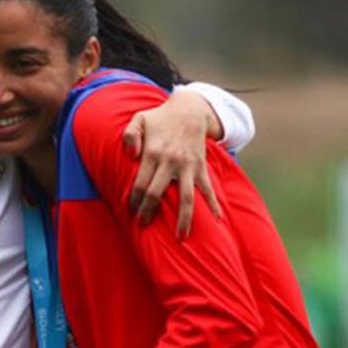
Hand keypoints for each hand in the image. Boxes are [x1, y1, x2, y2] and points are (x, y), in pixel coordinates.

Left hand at [123, 89, 221, 238]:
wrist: (190, 110)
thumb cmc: (159, 118)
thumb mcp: (139, 119)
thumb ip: (130, 135)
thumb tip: (130, 154)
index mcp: (152, 153)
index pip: (141, 184)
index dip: (135, 200)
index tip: (131, 211)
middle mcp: (170, 162)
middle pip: (158, 193)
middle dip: (149, 212)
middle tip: (143, 225)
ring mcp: (188, 166)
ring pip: (186, 197)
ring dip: (184, 218)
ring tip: (181, 237)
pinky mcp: (201, 167)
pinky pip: (208, 189)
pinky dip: (213, 205)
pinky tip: (217, 220)